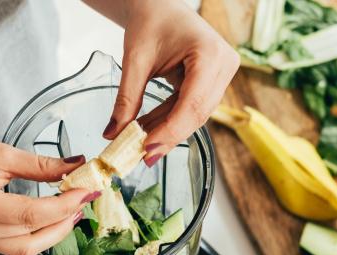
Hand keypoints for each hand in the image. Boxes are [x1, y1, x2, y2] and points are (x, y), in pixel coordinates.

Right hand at [0, 134, 99, 254]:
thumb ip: (40, 164)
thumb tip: (75, 166)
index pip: (33, 213)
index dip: (65, 204)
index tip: (85, 192)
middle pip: (32, 236)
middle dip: (64, 219)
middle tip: (81, 198)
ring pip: (22, 251)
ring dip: (51, 236)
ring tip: (68, 214)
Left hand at [101, 0, 238, 165]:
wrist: (159, 5)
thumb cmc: (151, 21)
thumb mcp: (135, 60)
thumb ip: (126, 98)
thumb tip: (113, 134)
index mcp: (209, 53)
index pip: (193, 103)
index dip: (171, 131)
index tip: (147, 149)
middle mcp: (224, 64)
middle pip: (198, 113)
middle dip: (169, 136)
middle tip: (142, 157)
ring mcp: (223, 73)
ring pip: (196, 114)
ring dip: (168, 130)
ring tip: (141, 144)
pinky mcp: (215, 80)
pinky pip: (193, 107)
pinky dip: (171, 119)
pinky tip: (150, 131)